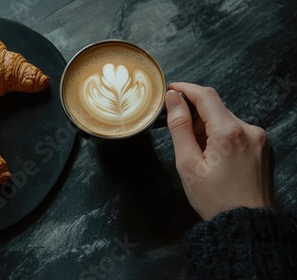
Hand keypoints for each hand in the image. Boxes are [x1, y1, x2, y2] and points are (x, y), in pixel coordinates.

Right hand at [165, 82, 273, 219]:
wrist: (246, 225)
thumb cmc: (214, 199)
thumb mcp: (188, 164)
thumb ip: (179, 127)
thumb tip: (174, 99)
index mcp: (229, 132)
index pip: (206, 95)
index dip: (185, 89)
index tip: (170, 90)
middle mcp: (250, 130)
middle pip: (216, 108)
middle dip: (195, 115)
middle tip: (180, 135)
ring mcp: (260, 139)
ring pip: (227, 120)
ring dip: (208, 128)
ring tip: (199, 154)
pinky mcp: (264, 148)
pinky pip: (238, 132)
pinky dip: (222, 136)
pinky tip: (215, 158)